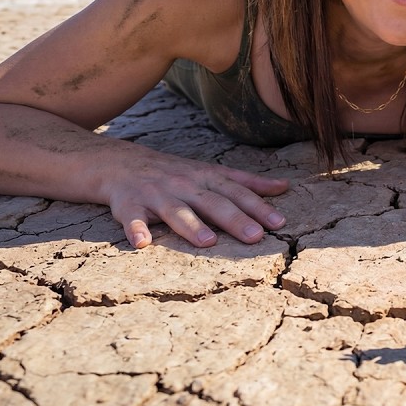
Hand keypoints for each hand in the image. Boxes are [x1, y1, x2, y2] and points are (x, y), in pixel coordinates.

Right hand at [104, 162, 288, 248]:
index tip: (280, 223)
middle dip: (235, 219)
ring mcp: (157, 195)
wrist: (121, 162)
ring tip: (208, 242)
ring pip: (176, 211)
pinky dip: (136, 230)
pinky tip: (142, 244)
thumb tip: (284, 186)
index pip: (237, 193)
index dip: (259, 207)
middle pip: (213, 203)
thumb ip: (247, 182)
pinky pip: (132, 218)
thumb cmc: (176, 173)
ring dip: (191, 226)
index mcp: (206, 178)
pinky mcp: (129, 205)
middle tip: (256, 236)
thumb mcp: (212, 172)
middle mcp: (185, 185)